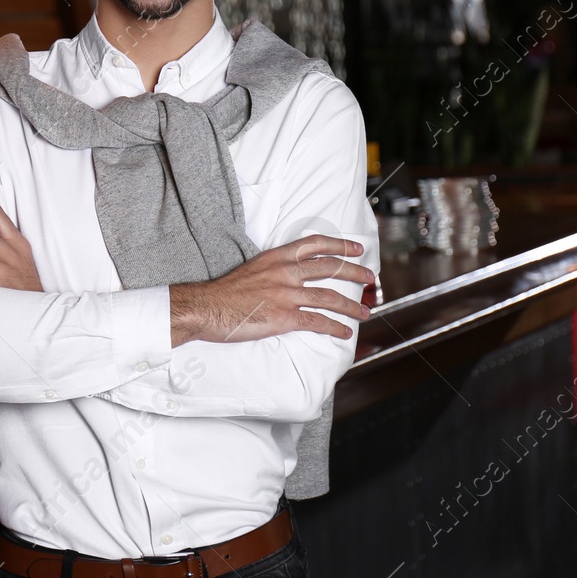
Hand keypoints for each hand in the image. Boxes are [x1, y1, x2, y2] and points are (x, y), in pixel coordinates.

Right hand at [169, 235, 373, 347]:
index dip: (340, 245)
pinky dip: (334, 327)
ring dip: (350, 305)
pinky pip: (317, 322)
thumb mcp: (252, 269)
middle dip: (354, 272)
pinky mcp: (283, 317)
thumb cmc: (224, 292)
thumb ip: (274, 270)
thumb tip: (290, 276)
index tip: (356, 249)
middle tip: (370, 277)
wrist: (206, 307)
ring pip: (329, 297)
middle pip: (329, 268)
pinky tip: (344, 332)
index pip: (315, 245)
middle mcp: (285, 272)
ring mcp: (285, 295)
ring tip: (364, 311)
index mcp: (276, 257)